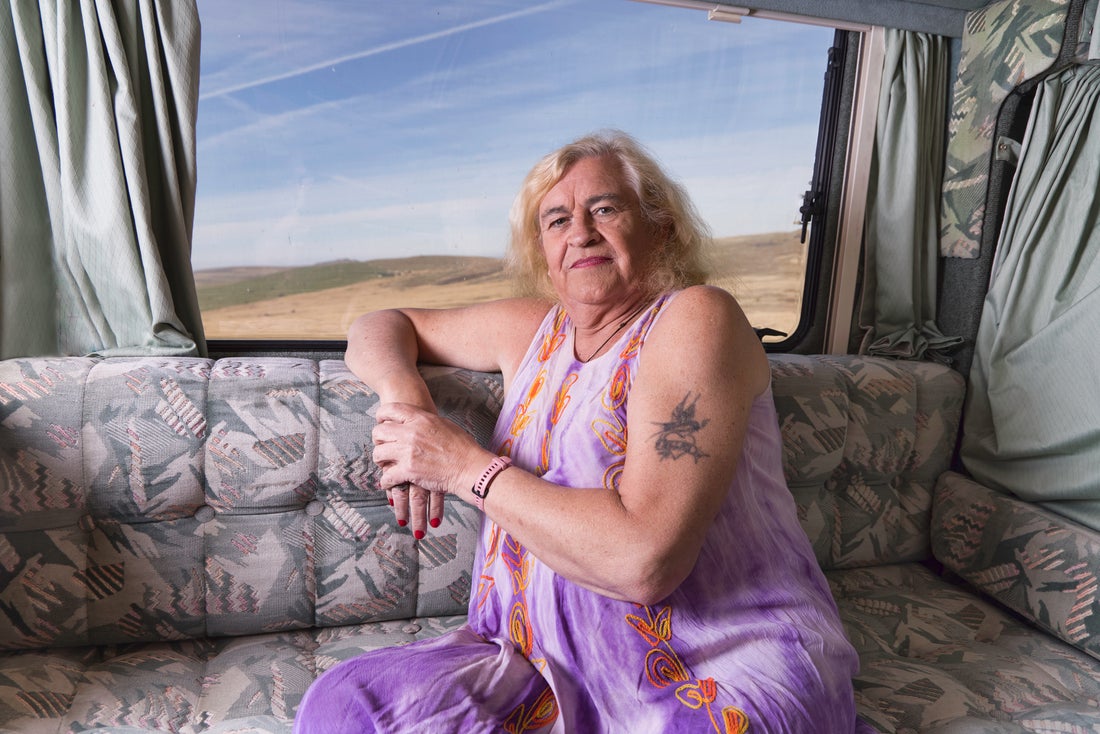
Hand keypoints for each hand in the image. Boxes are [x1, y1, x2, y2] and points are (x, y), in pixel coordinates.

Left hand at [372, 402, 485, 535]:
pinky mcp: (408, 471)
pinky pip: (386, 476)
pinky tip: (389, 481)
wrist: (471, 468)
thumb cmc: (463, 448)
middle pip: (379, 431)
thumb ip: (427, 421)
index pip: (390, 409)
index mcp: (420, 418)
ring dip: (380, 460)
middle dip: (378, 440)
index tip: (380, 421)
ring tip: (386, 464)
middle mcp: (410, 433)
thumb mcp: (444, 425)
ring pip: (378, 453)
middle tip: (382, 445)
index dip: (381, 416)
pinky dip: (386, 481)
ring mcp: (407, 452)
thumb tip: (418, 421)